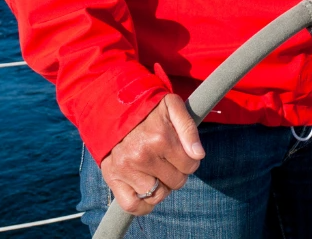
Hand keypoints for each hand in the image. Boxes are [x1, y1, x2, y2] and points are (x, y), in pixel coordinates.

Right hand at [101, 94, 204, 214]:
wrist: (113, 108)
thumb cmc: (148, 109)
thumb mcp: (173, 106)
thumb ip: (189, 129)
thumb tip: (198, 155)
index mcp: (160, 138)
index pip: (190, 165)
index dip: (190, 159)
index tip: (181, 151)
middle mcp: (142, 156)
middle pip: (176, 182)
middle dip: (177, 173)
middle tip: (167, 160)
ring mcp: (126, 169)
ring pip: (158, 195)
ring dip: (162, 188)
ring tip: (157, 172)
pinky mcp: (112, 178)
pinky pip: (132, 206)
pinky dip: (143, 205)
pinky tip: (147, 192)